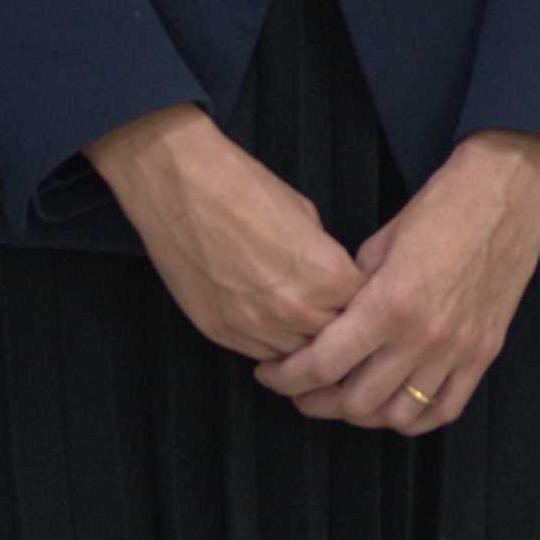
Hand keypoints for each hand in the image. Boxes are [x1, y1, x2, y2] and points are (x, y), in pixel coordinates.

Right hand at [87, 106, 361, 363]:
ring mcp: (254, 326)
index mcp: (325, 274)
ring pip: (297, 355)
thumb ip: (324, 257)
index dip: (360, 296)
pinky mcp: (220, 332)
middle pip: (334, 337)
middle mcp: (293, 309)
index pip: (362, 305)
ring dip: (301, 338)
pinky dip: (269, 342)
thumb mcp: (304, 214)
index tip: (353, 290)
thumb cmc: (242, 186)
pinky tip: (267, 318)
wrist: (177, 184)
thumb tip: (330, 278)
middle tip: (328, 307)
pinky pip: (259, 354)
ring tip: (297, 314)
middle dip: (335, 322)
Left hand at [262, 130, 539, 431]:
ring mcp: (458, 351)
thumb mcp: (381, 242)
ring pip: (397, 416)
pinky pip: (444, 411)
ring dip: (363, 415)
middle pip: (355, 402)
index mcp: (389, 303)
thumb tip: (329, 322)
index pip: (323, 365)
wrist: (508, 192)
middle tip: (301, 389)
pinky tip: (393, 405)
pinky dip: (413, 418)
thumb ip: (352, 291)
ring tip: (346, 398)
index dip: (287, 377)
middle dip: (316, 402)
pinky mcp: (484, 354)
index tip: (271, 374)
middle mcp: (424, 336)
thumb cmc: (442, 206)